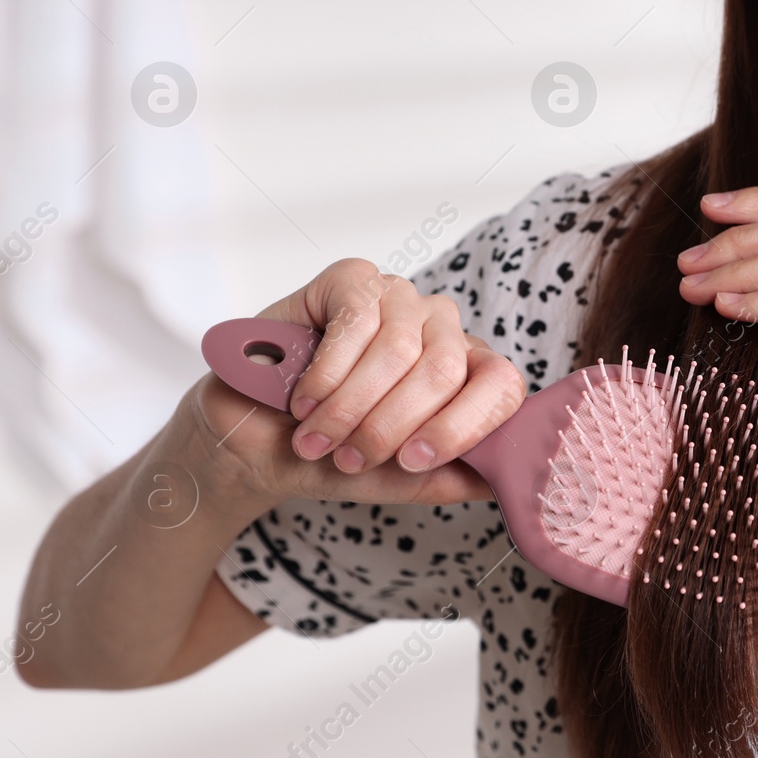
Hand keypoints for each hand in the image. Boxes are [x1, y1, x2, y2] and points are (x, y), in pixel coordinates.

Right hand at [191, 258, 523, 509]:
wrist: (253, 440)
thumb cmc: (330, 454)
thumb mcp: (394, 478)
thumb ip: (450, 477)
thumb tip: (504, 479)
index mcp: (467, 373)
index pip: (502, 385)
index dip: (462, 426)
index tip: (412, 460)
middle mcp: (442, 330)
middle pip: (444, 371)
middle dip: (388, 427)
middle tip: (347, 458)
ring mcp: (401, 299)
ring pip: (398, 351)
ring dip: (348, 407)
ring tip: (315, 438)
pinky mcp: (355, 279)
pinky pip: (357, 322)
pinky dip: (326, 373)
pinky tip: (304, 398)